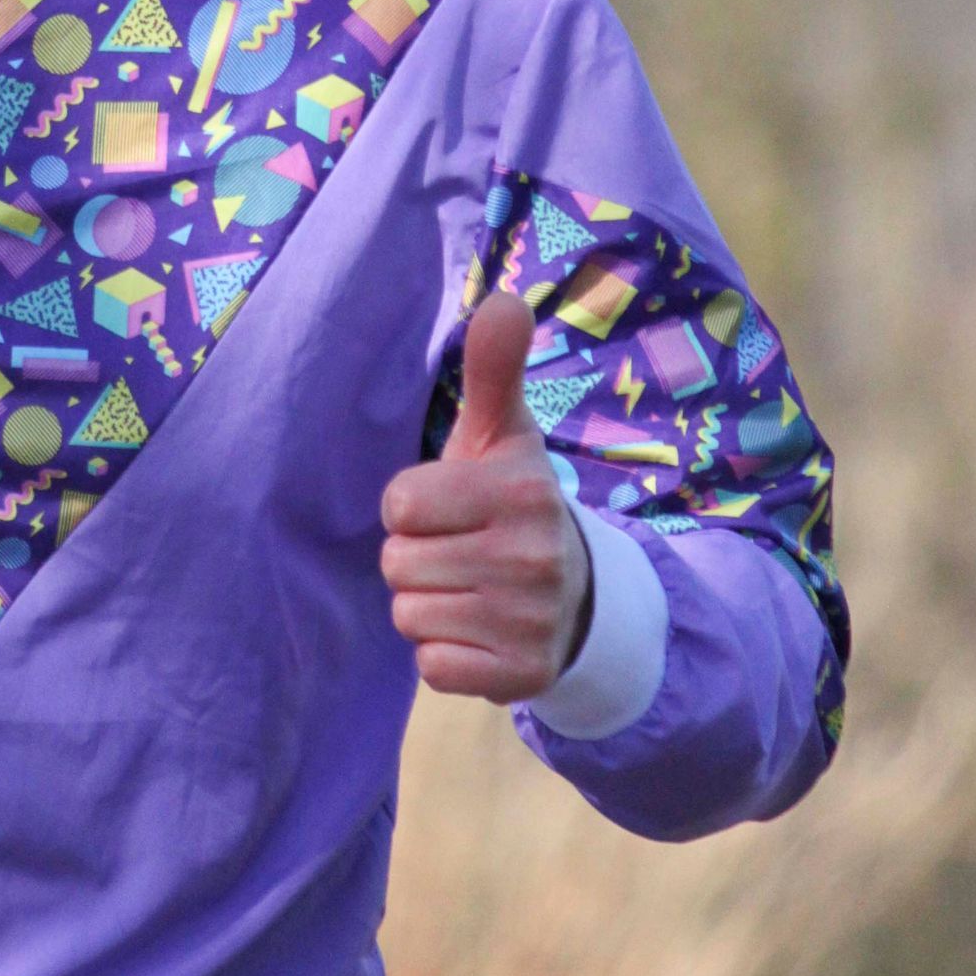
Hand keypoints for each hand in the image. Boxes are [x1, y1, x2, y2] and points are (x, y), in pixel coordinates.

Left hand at [380, 289, 592, 701]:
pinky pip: (431, 665)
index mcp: (522, 491)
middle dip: (417, 555)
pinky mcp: (521, 676)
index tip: (453, 506)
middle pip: (398, 562)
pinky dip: (443, 653)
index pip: (399, 504)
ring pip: (408, 614)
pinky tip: (477, 629)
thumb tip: (503, 299)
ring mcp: (529, 622)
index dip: (413, 506)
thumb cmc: (514, 501)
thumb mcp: (504, 434)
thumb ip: (494, 369)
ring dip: (427, 603)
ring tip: (470, 588)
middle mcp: (532, 557)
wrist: (577, 595)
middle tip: (462, 551)